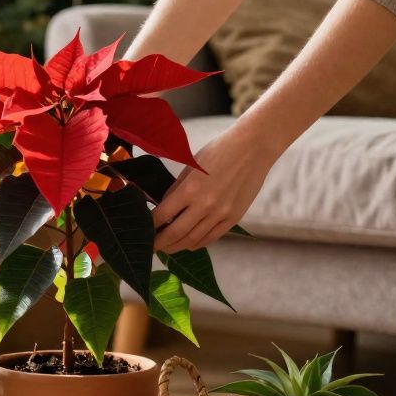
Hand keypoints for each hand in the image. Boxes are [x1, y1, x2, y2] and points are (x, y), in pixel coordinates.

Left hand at [152, 124, 278, 252]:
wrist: (253, 148)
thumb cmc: (219, 151)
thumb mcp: (191, 166)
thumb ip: (176, 189)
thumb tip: (163, 208)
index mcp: (190, 189)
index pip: (162, 215)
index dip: (150, 226)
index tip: (143, 231)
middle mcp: (205, 205)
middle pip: (175, 233)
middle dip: (160, 243)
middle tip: (150, 248)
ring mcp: (221, 214)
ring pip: (193, 240)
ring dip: (177, 246)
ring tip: (167, 248)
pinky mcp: (234, 217)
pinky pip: (212, 237)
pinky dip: (198, 243)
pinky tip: (189, 244)